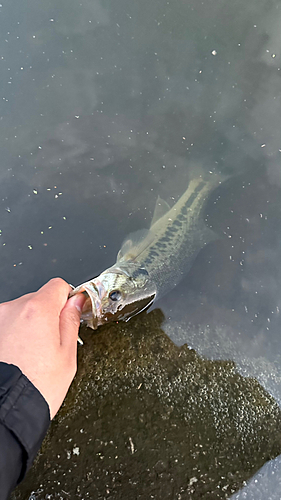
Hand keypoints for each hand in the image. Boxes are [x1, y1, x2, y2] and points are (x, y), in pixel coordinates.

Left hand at [0, 278, 85, 418]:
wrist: (6, 408)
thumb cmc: (37, 387)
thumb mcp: (67, 354)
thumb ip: (71, 320)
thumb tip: (75, 302)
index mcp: (38, 310)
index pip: (58, 285)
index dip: (68, 298)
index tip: (70, 310)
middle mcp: (13, 309)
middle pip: (38, 299)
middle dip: (48, 315)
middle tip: (52, 343)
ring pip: (22, 312)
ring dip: (28, 325)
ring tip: (32, 354)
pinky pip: (7, 324)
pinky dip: (14, 334)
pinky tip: (18, 356)